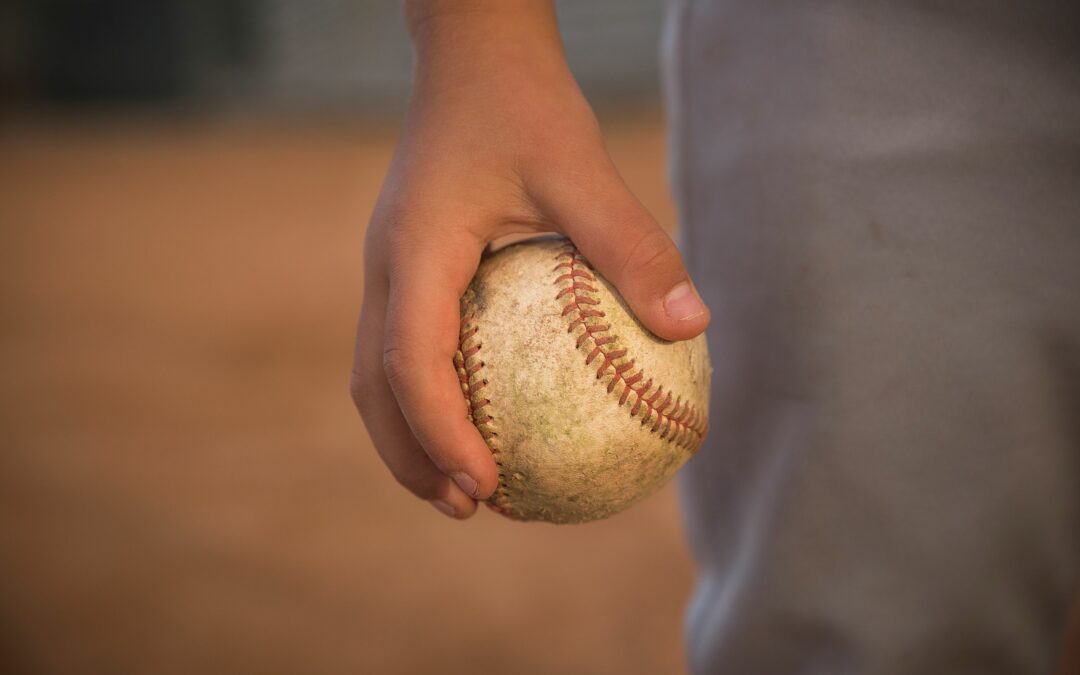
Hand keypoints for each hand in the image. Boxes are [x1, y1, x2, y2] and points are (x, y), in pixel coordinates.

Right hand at [350, 1, 709, 518]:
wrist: (472, 58)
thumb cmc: (524, 106)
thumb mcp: (584, 166)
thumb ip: (632, 244)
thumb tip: (693, 325)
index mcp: (414, 252)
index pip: (409, 361)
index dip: (439, 433)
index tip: (485, 484)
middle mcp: (385, 268)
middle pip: (372, 387)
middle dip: (411, 457)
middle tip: (470, 507)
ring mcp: (387, 269)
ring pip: (375, 371)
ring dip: (410, 435)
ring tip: (467, 482)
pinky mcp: (405, 266)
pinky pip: (402, 345)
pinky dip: (428, 395)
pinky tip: (484, 412)